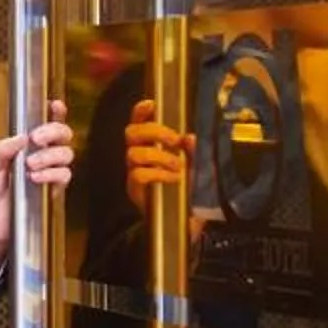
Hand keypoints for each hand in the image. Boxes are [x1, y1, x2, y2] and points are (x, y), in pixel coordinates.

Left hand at [0, 101, 74, 264]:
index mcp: (20, 146)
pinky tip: (36, 177)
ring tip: (31, 165)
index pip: (43, 123)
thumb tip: (21, 136)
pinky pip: (63, 176)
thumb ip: (2, 149)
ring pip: (66, 155)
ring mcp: (45, 173)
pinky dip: (52, 173)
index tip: (54, 105)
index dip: (53, 112)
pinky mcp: (50, 191)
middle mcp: (37, 157)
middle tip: (37, 139)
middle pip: (62, 136)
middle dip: (54, 131)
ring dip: (51, 156)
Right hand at [122, 98, 193, 212]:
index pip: (138, 123)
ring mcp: (134, 173)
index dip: (141, 111)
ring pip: (133, 154)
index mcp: (150, 146)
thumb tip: (190, 138)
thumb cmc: (188, 191)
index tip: (152, 104)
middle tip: (174, 140)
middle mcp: (138, 157)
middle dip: (154, 131)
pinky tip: (173, 179)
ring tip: (177, 166)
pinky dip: (158, 173)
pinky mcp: (135, 190)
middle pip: (131, 133)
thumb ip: (193, 151)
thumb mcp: (196, 167)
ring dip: (159, 156)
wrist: (185, 222)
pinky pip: (138, 175)